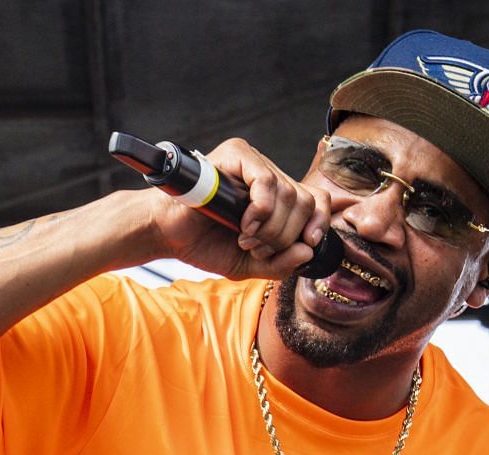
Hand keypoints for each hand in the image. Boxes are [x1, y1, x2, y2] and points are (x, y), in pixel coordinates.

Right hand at [146, 137, 329, 280]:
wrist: (167, 233)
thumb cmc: (204, 244)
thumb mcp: (249, 265)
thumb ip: (280, 264)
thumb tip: (308, 250)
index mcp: (275, 197)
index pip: (317, 200)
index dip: (321, 221)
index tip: (308, 242)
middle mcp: (268, 176)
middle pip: (306, 201)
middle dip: (287, 236)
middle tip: (257, 248)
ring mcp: (253, 163)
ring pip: (289, 194)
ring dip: (270, 228)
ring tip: (245, 239)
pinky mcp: (237, 155)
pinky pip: (267, 181)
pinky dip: (261, 210)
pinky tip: (244, 224)